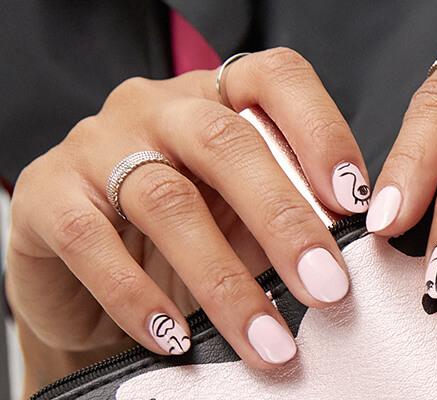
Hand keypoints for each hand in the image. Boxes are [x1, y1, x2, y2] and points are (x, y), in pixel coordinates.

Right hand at [5, 48, 367, 383]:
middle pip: (228, 143)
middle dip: (285, 220)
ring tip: (266, 338)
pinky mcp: (48, 195)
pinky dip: (139, 298)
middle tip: (327, 286)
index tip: (356, 199)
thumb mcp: (242, 219)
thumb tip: (349, 261)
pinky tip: (177, 336)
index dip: (322, 132)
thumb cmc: (179, 236)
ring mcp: (97, 144)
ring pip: (168, 201)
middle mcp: (158, 107)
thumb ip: (291, 222)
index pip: (277, 79)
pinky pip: (93, 242)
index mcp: (218, 95)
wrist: (80, 274)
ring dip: (225, 280)